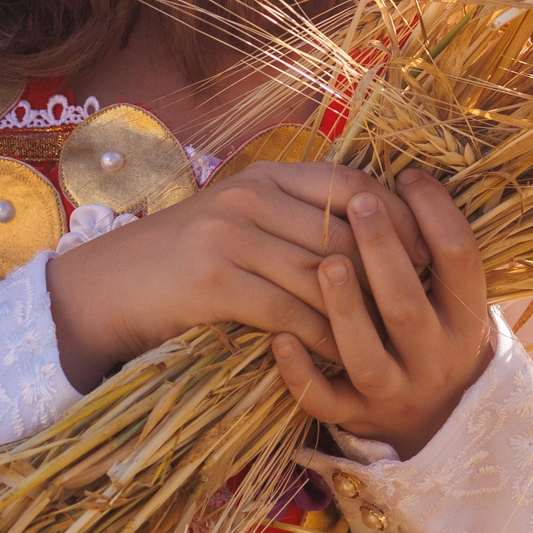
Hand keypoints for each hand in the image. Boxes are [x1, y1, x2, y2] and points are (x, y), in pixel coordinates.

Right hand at [45, 161, 431, 391]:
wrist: (107, 287)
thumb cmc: (182, 259)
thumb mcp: (240, 221)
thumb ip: (295, 219)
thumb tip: (374, 236)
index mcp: (266, 175)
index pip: (353, 185)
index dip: (397, 220)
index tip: (425, 255)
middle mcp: (251, 195)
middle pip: (345, 233)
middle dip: (387, 273)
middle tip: (416, 307)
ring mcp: (230, 235)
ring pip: (322, 276)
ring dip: (358, 315)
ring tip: (387, 340)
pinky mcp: (214, 281)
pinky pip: (288, 312)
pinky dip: (319, 338)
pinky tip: (338, 357)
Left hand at [268, 170, 491, 458]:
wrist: (437, 420)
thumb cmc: (431, 330)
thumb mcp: (447, 295)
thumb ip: (428, 250)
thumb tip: (397, 173)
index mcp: (464, 318)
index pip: (459, 259)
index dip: (435, 214)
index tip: (407, 177)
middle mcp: (435, 358)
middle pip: (407, 305)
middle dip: (382, 252)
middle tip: (359, 203)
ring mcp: (395, 392)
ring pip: (368, 356)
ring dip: (345, 309)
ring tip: (324, 264)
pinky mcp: (357, 418)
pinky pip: (326, 401)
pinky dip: (301, 372)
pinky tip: (278, 338)